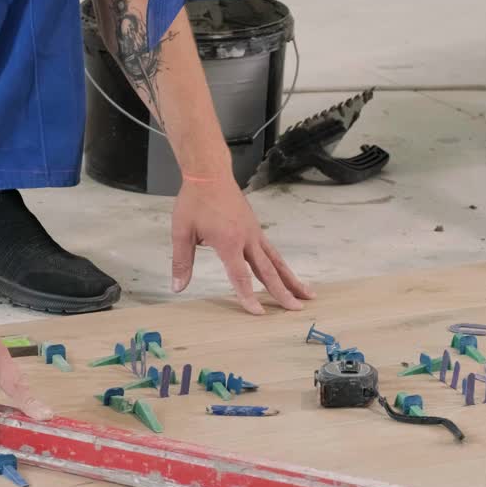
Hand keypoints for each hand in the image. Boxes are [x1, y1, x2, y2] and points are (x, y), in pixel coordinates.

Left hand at [171, 175, 314, 313]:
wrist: (210, 174)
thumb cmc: (195, 201)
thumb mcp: (181, 231)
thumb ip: (182, 262)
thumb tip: (178, 287)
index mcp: (229, 242)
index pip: (241, 276)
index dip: (248, 296)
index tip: (259, 313)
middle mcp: (247, 239)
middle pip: (268, 271)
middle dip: (283, 292)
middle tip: (297, 309)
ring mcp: (254, 233)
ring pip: (276, 261)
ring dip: (292, 278)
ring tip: (307, 293)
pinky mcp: (255, 228)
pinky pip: (272, 251)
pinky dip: (282, 265)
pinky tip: (288, 274)